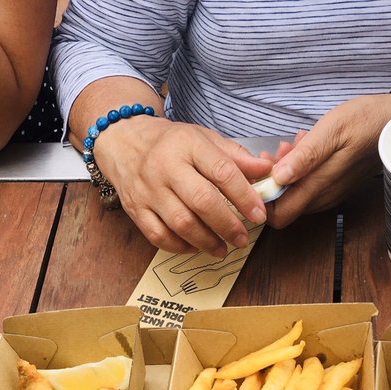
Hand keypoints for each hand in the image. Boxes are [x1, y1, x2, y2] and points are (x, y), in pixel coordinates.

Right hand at [94, 116, 272, 255]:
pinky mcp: (135, 210)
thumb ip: (235, 156)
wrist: (123, 142)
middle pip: (202, 201)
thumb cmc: (170, 143)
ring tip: (223, 249)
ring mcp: (148, 191)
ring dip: (206, 241)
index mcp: (187, 145)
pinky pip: (159, 236)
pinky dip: (180, 246)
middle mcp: (165, 167)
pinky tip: (195, 247)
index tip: (259, 214)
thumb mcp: (203, 138)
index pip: (222, 171)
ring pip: (181, 223)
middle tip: (242, 239)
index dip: (244, 196)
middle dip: (227, 225)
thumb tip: (267, 171)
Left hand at [265, 93, 390, 227]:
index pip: (278, 216)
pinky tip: (307, 147)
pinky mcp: (335, 186)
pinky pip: (308, 185)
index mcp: (318, 187)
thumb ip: (304, 157)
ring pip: (294, 193)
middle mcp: (323, 197)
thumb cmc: (367, 121)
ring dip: (287, 171)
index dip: (263, 198)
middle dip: (274, 179)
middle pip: (283, 204)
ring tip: (296, 144)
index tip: (262, 171)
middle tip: (282, 149)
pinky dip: (300, 168)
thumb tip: (277, 178)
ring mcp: (330, 194)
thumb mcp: (332, 130)